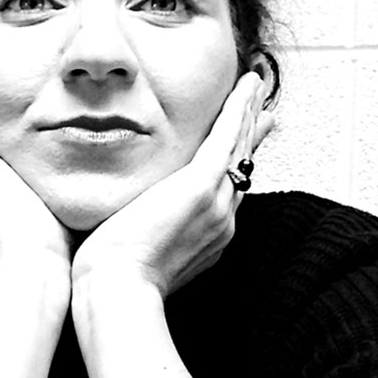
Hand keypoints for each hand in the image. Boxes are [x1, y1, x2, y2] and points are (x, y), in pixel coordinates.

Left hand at [71, 72, 273, 297]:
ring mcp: (215, 204)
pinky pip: (227, 139)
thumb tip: (122, 232)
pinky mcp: (200, 187)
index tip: (243, 146)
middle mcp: (219, 220)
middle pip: (241, 167)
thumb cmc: (112, 280)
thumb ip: (140, 237)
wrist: (117, 290)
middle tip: (265, 109)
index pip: (226, 192)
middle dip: (251, 134)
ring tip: (255, 86)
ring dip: (247, 113)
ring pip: (237, 148)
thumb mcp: (133, 255)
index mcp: (205, 237)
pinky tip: (246, 88)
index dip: (236, 165)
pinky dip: (238, 111)